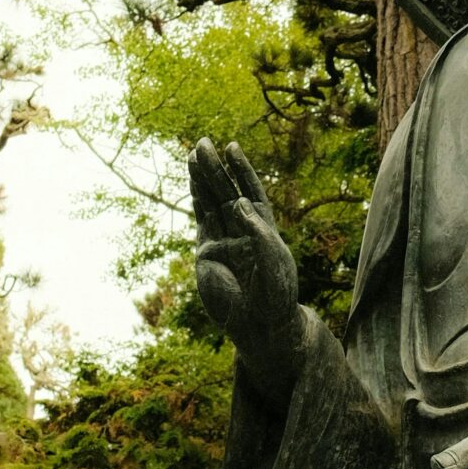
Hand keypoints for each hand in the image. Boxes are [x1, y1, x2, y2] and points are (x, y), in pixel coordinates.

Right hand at [189, 136, 303, 404]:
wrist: (260, 326)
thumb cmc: (274, 294)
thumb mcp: (273, 257)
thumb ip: (256, 228)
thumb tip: (237, 202)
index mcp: (264, 229)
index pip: (251, 192)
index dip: (241, 169)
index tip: (231, 146)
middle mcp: (243, 231)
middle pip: (227, 192)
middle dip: (215, 168)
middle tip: (202, 143)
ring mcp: (223, 241)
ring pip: (211, 203)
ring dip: (202, 179)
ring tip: (193, 154)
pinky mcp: (207, 254)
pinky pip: (201, 222)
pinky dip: (196, 202)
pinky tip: (192, 185)